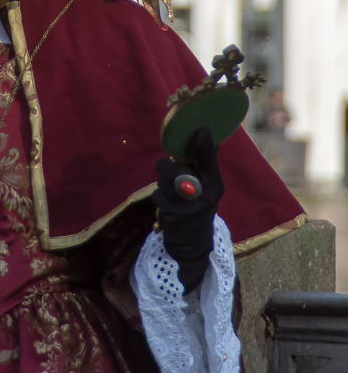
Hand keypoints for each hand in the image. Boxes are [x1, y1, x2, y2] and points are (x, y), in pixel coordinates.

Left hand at [151, 128, 223, 293]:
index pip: (209, 162)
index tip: (200, 130)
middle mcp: (204, 196)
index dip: (204, 146)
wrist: (193, 242)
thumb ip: (204, 163)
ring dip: (163, 185)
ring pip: (163, 182)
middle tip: (168, 169)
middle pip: (176, 171)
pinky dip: (159, 198)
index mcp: (215, 185)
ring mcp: (188, 208)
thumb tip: (204, 133)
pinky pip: (157, 196)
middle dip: (167, 168)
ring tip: (172, 193)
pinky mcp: (172, 217)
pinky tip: (167, 205)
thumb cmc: (197, 205)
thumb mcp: (207, 187)